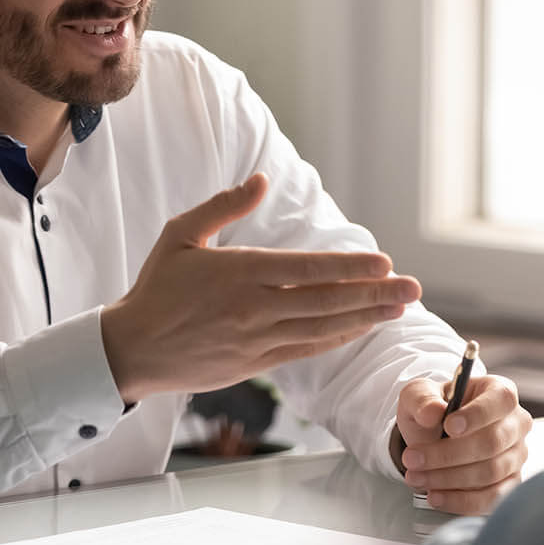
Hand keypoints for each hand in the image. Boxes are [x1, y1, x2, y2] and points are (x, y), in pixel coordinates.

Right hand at [101, 174, 421, 402]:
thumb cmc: (156, 287)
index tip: (384, 263)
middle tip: (413, 288)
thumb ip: (224, 206)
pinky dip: (337, 339)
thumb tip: (262, 179)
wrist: (130, 350)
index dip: (349, 268)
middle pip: (326, 301)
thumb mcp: (181, 235)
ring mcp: (257, 340)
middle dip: (374, 294)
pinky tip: (361, 328)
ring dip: (365, 318)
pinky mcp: (256, 364)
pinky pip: (306, 350)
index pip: (307, 270)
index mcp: (239, 273)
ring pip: (322, 329)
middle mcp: (253, 309)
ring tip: (399, 308)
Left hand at [394, 373, 530, 514]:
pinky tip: (436, 496)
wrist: (432, 436)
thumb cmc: (433, 411)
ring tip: (416, 477)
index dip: (477, 414)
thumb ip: (422, 400)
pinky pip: (492, 498)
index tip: (449, 426)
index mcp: (499, 392)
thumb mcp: (418, 396)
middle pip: (492, 442)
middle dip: (448, 454)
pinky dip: (461, 501)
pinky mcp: (509, 484)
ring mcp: (516, 455)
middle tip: (413, 458)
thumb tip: (432, 412)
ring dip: (449, 478)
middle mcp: (515, 423)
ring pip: (490, 472)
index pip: (501, 400)